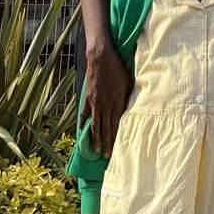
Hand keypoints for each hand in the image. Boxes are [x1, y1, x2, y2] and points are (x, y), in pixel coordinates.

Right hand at [81, 42, 131, 158]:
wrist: (101, 57)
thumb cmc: (117, 68)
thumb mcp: (127, 82)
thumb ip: (128, 97)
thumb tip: (131, 109)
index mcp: (117, 102)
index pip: (116, 125)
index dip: (116, 138)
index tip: (116, 149)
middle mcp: (105, 105)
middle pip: (105, 129)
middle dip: (106, 143)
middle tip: (106, 156)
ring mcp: (95, 102)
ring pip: (95, 125)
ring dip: (95, 138)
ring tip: (96, 150)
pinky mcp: (87, 97)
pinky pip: (85, 113)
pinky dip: (84, 123)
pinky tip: (83, 131)